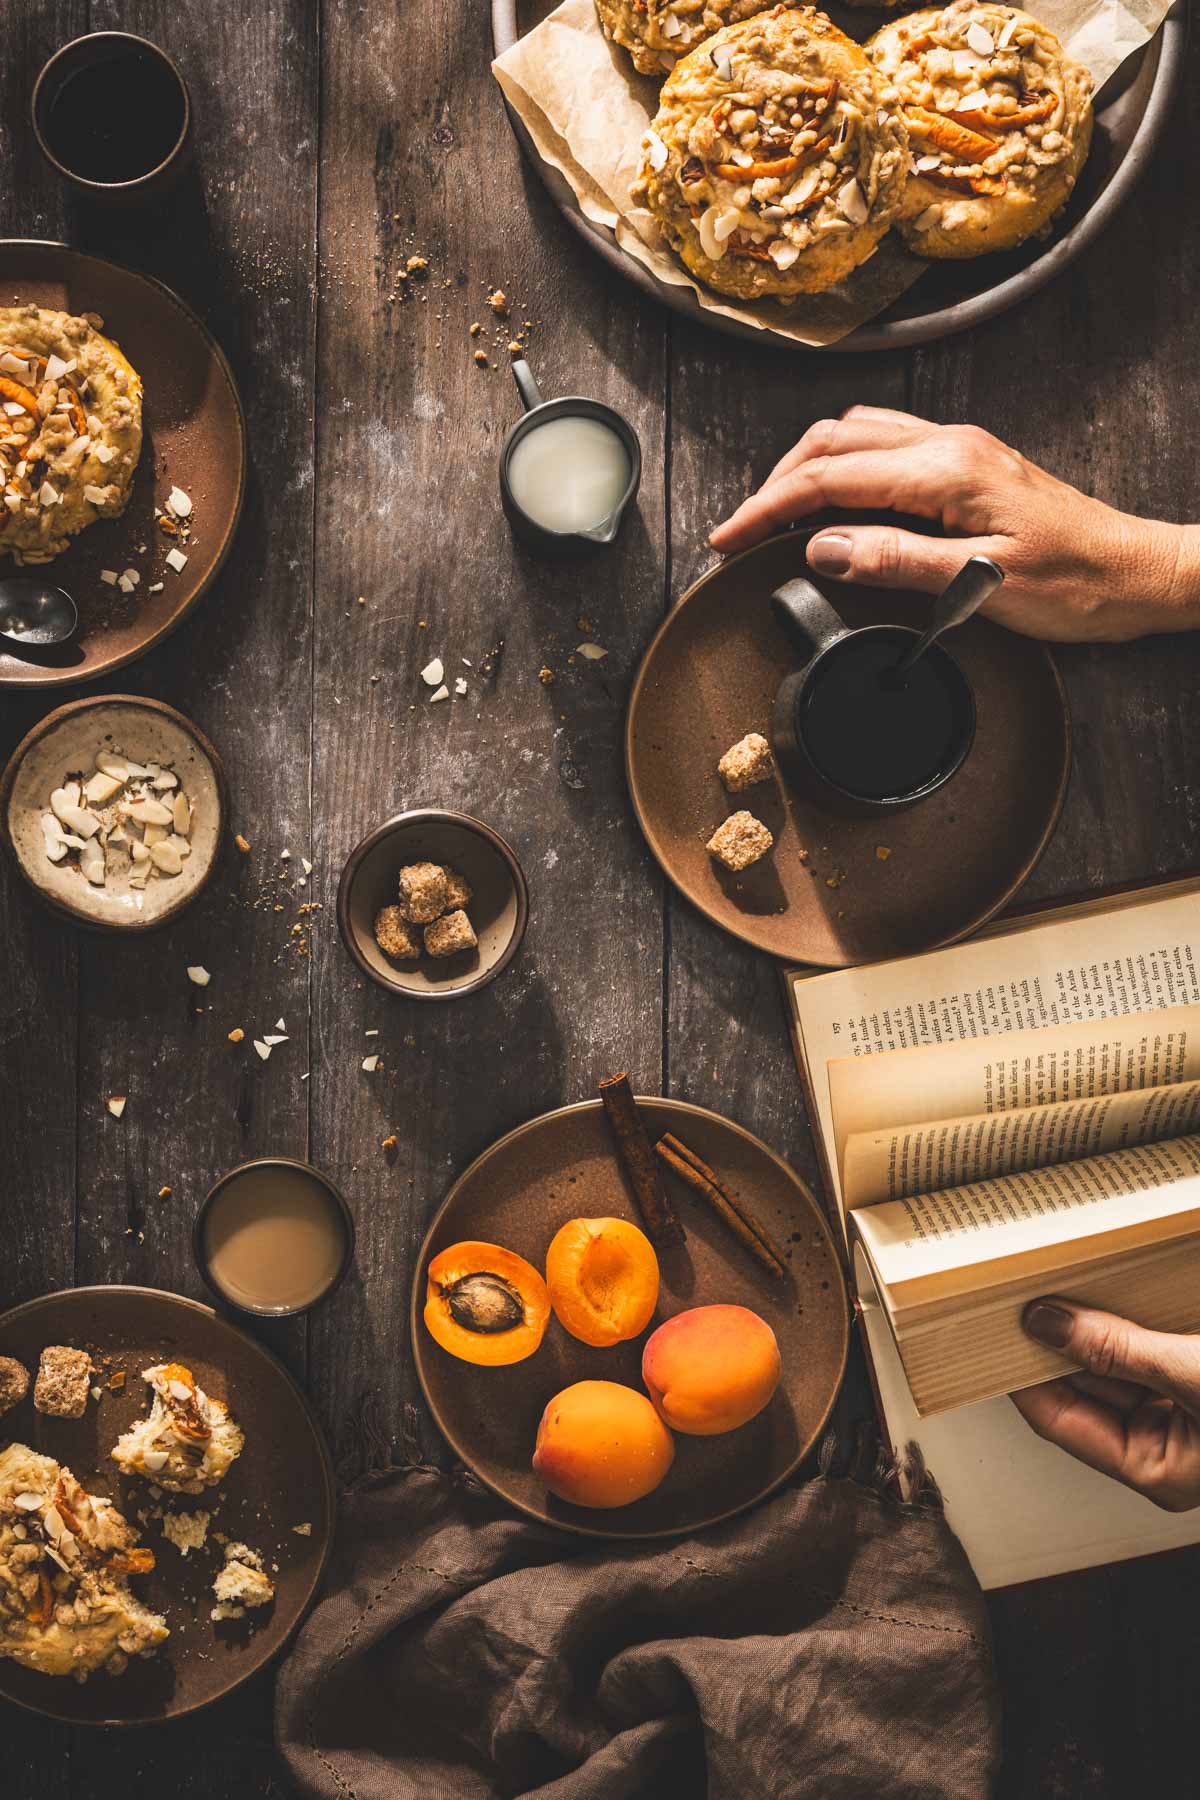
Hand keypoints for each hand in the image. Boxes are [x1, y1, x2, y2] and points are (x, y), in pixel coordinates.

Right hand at [709, 407, 1199, 642]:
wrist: (1137, 573)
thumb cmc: (1076, 584)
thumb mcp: (980, 585)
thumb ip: (895, 561)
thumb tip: (823, 547)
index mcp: (946, 470)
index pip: (830, 478)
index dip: (767, 507)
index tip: (728, 539)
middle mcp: (948, 444)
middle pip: (831, 442)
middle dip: (774, 484)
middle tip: (739, 533)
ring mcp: (958, 448)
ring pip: (854, 435)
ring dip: (804, 469)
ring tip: (774, 516)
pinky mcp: (966, 464)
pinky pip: (884, 446)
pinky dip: (840, 468)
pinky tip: (833, 502)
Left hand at [1013, 1298, 1199, 1509]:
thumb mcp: (1192, 1376)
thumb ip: (1119, 1351)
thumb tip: (1048, 1327)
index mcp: (1157, 1470)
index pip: (1060, 1421)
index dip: (1023, 1377)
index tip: (994, 1337)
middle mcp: (1164, 1442)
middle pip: (1082, 1389)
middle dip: (1050, 1345)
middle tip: (1016, 1301)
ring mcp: (1177, 1406)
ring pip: (1110, 1363)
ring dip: (1085, 1328)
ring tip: (1052, 1290)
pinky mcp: (1189, 1372)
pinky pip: (1140, 1347)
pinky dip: (1119, 1321)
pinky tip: (1098, 1291)